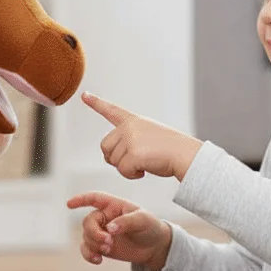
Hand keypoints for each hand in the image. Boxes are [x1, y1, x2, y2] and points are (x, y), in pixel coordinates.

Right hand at [67, 190, 171, 270]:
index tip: (69, 204)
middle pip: (88, 222)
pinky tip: (98, 260)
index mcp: (113, 205)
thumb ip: (126, 222)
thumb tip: (109, 228)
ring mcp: (101, 232)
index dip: (81, 199)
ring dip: (94, 244)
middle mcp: (104, 217)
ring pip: (86, 236)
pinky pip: (86, 249)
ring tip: (108, 249)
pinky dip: (88, 255)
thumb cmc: (150, 226)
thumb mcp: (143, 220)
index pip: (94, 198)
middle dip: (94, 233)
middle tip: (108, 242)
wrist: (154, 247)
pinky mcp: (101, 246)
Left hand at [83, 91, 202, 180]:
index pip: (111, 110)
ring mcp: (130, 139)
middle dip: (116, 159)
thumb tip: (108, 156)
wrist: (185, 155)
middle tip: (134, 161)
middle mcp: (129, 127)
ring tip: (144, 163)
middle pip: (105, 148)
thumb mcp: (147, 137)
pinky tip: (145, 169)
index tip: (84, 95)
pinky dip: (132, 175)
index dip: (96, 103)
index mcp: (133, 121)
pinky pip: (122, 171)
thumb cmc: (169, 150)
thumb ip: (127, 140)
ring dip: (126, 168)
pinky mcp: (132, 153)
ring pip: (113, 161)